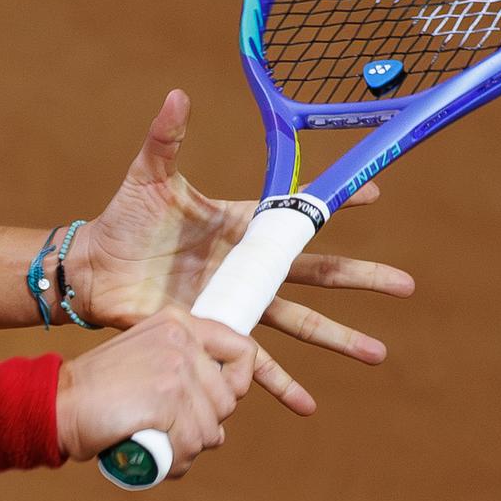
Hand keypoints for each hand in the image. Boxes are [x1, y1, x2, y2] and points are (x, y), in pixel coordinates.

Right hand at [57, 307, 255, 476]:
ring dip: (186, 449)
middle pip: (228, 401)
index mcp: (179, 323)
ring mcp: (175, 369)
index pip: (243, 350)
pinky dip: (173, 462)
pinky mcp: (166, 400)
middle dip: (202, 426)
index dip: (238, 383)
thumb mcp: (145, 356)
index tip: (216, 402)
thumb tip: (230, 399)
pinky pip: (190, 446)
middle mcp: (182, 340)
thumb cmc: (98, 389)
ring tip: (156, 445)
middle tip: (167, 429)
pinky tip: (153, 457)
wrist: (58, 403)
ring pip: (210, 430)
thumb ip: (183, 365)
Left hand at [61, 89, 414, 414]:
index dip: (335, 205)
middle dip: (361, 278)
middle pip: (316, 273)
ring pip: (299, 323)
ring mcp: (235, 303)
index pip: (296, 213)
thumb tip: (178, 95)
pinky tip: (306, 406)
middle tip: (405, 284)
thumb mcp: (148, 177)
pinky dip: (279, 385)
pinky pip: (252, 364)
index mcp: (239, 226)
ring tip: (378, 354)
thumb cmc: (123, 219)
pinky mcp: (215, 334)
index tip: (376, 195)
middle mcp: (246, 266)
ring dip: (338, 339)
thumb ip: (166, 138)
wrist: (95, 269)